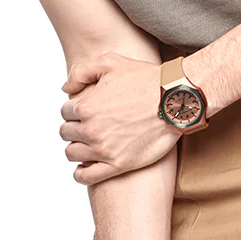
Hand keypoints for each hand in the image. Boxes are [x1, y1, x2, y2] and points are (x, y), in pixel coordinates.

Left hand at [60, 53, 180, 184]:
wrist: (175, 100)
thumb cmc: (146, 79)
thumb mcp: (110, 62)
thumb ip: (81, 72)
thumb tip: (65, 87)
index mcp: (86, 106)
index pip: (65, 112)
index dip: (74, 109)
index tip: (84, 110)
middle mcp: (91, 129)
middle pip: (66, 132)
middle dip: (74, 127)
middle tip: (88, 124)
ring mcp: (104, 149)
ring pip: (72, 153)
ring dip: (77, 147)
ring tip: (88, 143)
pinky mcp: (118, 165)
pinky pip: (86, 177)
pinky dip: (81, 173)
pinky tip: (86, 166)